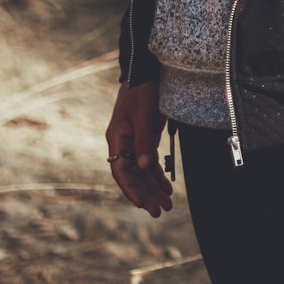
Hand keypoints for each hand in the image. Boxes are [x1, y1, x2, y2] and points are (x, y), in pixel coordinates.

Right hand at [105, 80, 173, 217]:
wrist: (146, 72)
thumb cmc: (142, 91)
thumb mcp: (144, 115)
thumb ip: (144, 141)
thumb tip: (144, 167)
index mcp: (117, 138)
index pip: (121, 171)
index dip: (131, 188)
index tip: (142, 204)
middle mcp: (123, 144)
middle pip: (133, 175)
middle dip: (146, 194)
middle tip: (160, 212)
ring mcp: (134, 142)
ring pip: (143, 171)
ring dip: (153, 188)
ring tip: (167, 205)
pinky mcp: (145, 139)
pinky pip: (150, 163)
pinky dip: (158, 175)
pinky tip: (166, 188)